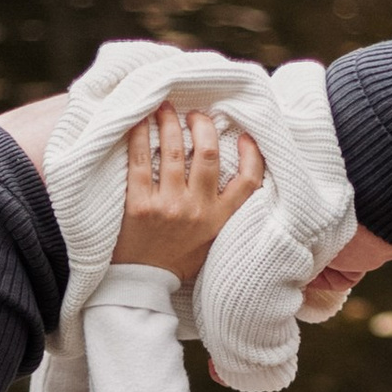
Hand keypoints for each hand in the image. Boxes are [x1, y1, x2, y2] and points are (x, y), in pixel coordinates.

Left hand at [111, 105, 264, 283]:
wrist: (142, 282)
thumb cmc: (177, 257)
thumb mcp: (212, 238)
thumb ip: (221, 208)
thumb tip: (226, 166)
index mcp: (220, 219)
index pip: (248, 181)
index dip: (252, 154)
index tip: (245, 135)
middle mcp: (197, 210)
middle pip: (208, 154)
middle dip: (202, 125)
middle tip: (195, 115)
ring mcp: (167, 206)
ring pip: (172, 151)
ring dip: (169, 122)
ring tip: (165, 109)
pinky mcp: (138, 204)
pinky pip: (140, 160)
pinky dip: (139, 135)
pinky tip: (139, 121)